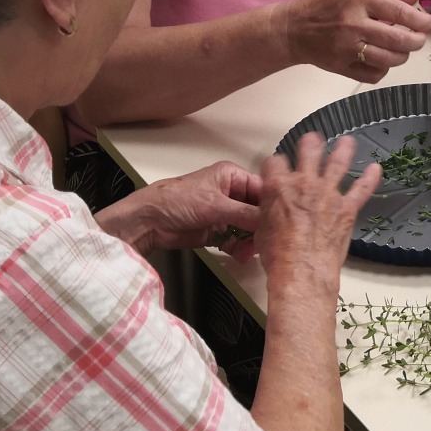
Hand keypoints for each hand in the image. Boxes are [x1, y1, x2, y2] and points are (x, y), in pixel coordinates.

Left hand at [96, 162, 262, 254]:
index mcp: (232, 176)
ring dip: (251, 240)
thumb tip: (269, 222)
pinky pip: (236, 239)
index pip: (262, 188)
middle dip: (261, 226)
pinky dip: (239, 247)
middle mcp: (231, 193)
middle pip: (257, 210)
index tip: (281, 221)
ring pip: (248, 227)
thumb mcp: (215, 204)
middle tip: (265, 240)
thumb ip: (244, 213)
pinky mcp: (216, 231)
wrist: (149, 222)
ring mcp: (224, 213)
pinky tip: (239, 254)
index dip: (271, 204)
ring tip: (250, 251)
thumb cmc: (177, 200)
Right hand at [254, 134, 380, 290]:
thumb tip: (272, 212)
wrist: (302, 271)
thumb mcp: (262, 230)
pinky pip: (362, 189)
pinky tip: (375, 170)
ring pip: (337, 162)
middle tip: (312, 140)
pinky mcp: (346, 209)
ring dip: (343, 149)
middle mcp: (304, 184)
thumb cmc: (279, 256)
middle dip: (310, 143)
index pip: (275, 162)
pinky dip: (370, 179)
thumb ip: (269, 212)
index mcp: (278, 187)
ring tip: (348, 142)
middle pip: (308, 151)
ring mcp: (327, 194)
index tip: (278, 166)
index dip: (276, 163)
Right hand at [284, 0, 430, 81]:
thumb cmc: (324, 7)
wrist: (291, 29)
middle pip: (398, 40)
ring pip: (389, 60)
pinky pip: (374, 75)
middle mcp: (353, 24)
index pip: (398, 12)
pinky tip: (381, 60)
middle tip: (418, 39)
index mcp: (358, 0)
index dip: (420, 20)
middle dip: (416, 41)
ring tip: (400, 49)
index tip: (430, 24)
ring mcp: (346, 48)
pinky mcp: (341, 67)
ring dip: (401, 56)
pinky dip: (383, 69)